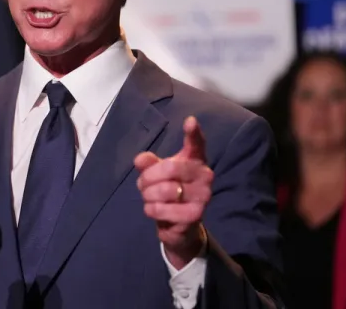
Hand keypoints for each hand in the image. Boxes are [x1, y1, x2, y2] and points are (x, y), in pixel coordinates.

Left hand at [134, 116, 212, 268]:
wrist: (181, 225)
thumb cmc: (169, 190)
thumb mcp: (157, 174)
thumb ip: (148, 164)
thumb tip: (140, 159)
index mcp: (195, 160)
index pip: (197, 143)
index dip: (193, 132)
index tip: (190, 121)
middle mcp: (205, 175)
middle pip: (169, 168)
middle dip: (148, 178)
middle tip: (142, 185)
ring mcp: (203, 196)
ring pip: (164, 190)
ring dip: (147, 195)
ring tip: (148, 197)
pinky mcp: (195, 215)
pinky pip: (161, 209)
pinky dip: (151, 209)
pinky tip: (153, 209)